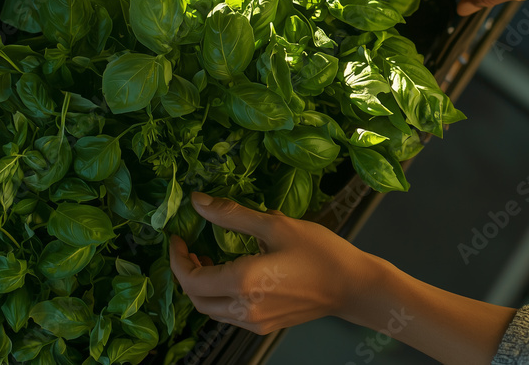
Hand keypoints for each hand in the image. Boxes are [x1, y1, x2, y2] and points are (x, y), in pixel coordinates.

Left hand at [169, 192, 374, 334]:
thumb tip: (198, 202)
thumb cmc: (319, 251)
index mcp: (243, 282)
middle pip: (196, 298)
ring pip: (210, 310)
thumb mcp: (275, 225)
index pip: (190, 278)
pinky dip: (220, 296)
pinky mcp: (263, 326)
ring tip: (208, 259)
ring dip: (201, 286)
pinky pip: (228, 315)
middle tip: (189, 247)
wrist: (352, 285)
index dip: (177, 258)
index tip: (178, 237)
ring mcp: (253, 322)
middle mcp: (243, 309)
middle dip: (186, 272)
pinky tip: (232, 275)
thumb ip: (232, 214)